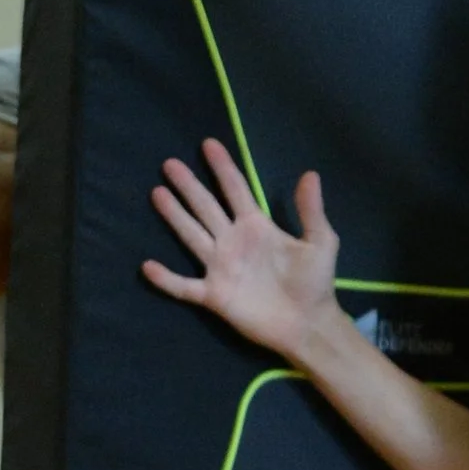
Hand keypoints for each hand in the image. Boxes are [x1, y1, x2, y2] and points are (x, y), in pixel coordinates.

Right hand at [144, 140, 338, 358]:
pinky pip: (184, 286)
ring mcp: (221, 267)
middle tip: (169, 164)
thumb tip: (310, 174)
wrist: (308, 325)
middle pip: (206, 207)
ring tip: (157, 193)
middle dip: (189, 185)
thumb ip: (311, 211)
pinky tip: (148, 266)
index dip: (223, 168)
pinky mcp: (214, 295)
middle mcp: (233, 241)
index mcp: (257, 226)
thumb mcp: (320, 243)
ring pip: (191, 236)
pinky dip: (166, 279)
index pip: (236, 190)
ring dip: (174, 216)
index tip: (208, 144)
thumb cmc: (315, 283)